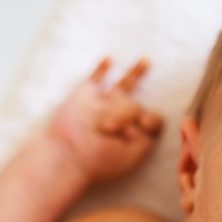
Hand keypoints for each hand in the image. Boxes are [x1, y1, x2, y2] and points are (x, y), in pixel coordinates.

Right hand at [47, 57, 163, 182]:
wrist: (67, 157)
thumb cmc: (100, 163)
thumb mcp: (132, 157)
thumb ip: (148, 137)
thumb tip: (145, 114)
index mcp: (135, 133)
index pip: (154, 119)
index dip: (151, 121)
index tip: (140, 127)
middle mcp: (122, 116)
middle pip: (136, 105)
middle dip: (125, 116)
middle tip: (107, 129)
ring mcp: (104, 104)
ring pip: (124, 87)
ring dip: (133, 78)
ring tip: (140, 70)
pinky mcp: (86, 95)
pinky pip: (97, 78)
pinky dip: (102, 68)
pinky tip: (110, 59)